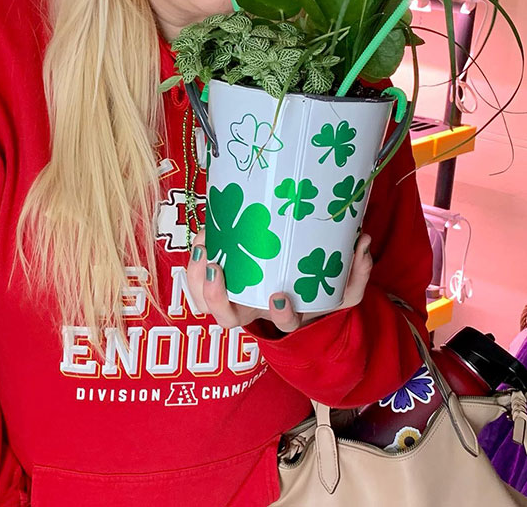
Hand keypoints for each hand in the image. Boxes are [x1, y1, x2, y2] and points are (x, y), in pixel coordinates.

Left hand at [186, 230, 373, 333]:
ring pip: (204, 299)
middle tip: (217, 268)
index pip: (282, 323)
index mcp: (285, 314)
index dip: (281, 314)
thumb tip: (362, 241)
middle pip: (226, 318)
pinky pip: (198, 277)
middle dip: (216, 297)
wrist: (296, 289)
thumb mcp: (342, 288)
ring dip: (197, 276)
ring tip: (204, 246)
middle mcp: (255, 308)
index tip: (280, 296)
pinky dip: (195, 260)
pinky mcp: (222, 275)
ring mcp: (235, 294)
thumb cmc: (317, 291)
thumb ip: (356, 271)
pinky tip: (204, 235)